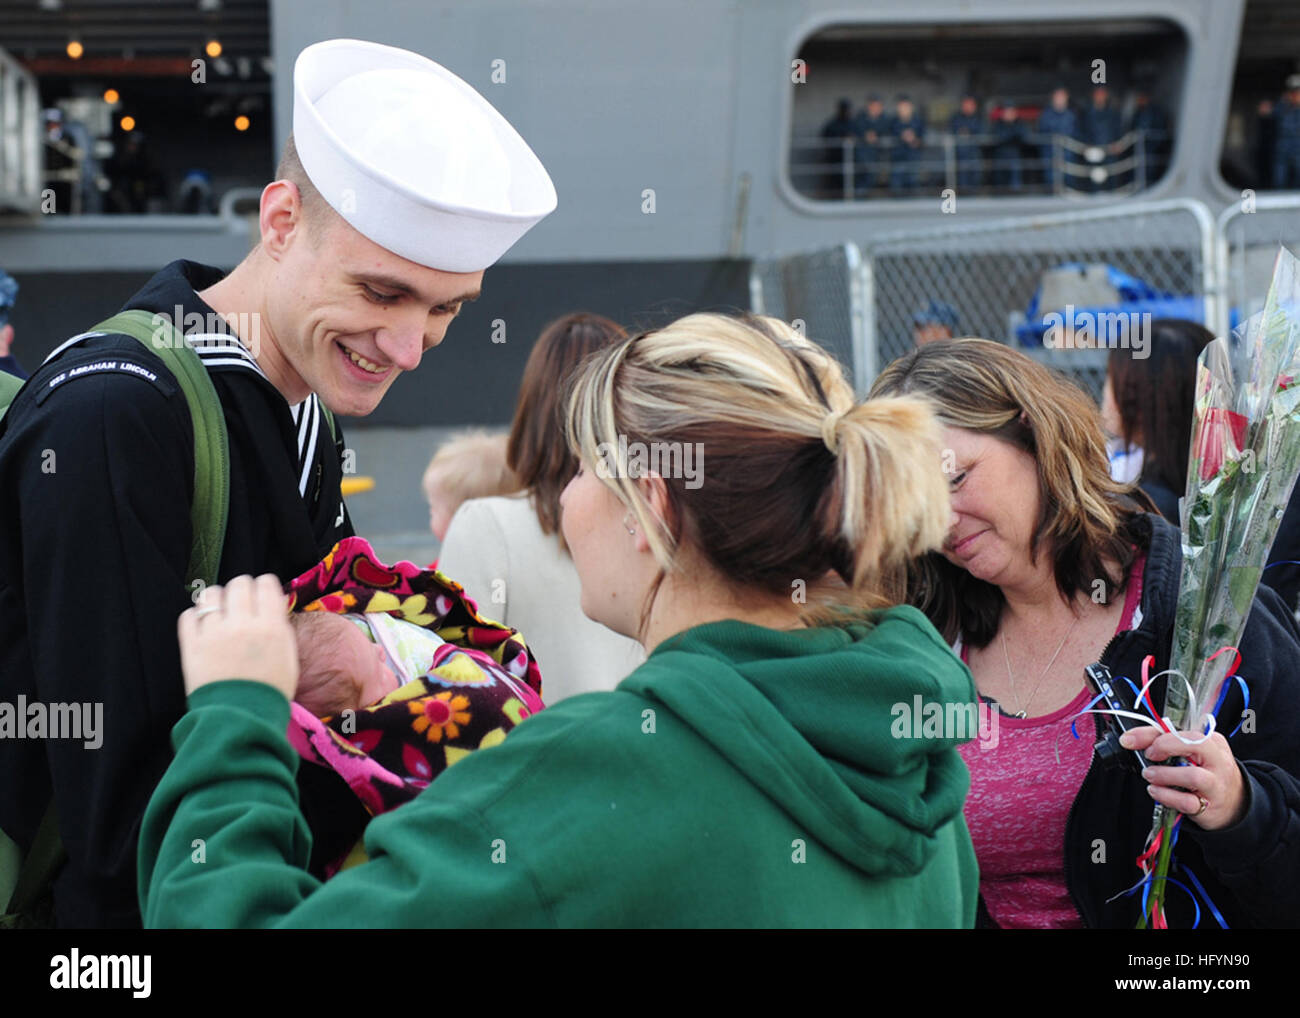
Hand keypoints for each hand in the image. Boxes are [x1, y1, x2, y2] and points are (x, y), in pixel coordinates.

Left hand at [178, 574, 297, 699]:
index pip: (266, 584)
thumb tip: (274, 601)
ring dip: (217, 600)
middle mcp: (242, 625)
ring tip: (220, 613)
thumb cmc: (268, 690)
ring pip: (211, 595)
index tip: (262, 593)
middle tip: (242, 603)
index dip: (264, 586)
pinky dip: (195, 617)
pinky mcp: (191, 646)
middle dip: (242, 590)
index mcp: (271, 627)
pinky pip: (188, 616)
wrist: (240, 719)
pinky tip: (204, 627)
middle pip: (239, 584)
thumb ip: (281, 626)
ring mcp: (214, 634)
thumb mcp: (288, 656)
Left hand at [1121, 726, 1246, 830]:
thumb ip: (1164, 742)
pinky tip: (1156, 791)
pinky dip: (1166, 796)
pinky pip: (1187, 801)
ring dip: (1164, 775)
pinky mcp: (1209, 806)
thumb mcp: (1190, 753)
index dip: (1151, 733)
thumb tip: (1132, 738)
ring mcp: (1216, 784)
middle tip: (1149, 755)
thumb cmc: (1205, 772)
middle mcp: (1217, 760)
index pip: (1182, 730)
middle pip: (1195, 744)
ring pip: (1193, 776)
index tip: (1130, 740)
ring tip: (1150, 775)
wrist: (1233, 802)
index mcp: (1212, 741)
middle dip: (1164, 746)